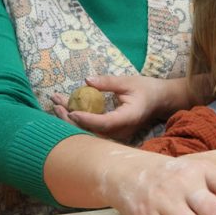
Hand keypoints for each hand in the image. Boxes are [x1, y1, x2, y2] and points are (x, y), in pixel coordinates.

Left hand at [51, 74, 170, 142]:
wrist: (159, 101)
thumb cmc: (146, 89)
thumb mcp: (128, 81)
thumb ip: (108, 82)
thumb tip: (86, 80)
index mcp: (128, 117)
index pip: (105, 123)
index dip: (87, 119)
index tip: (71, 110)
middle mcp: (121, 130)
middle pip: (93, 132)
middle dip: (71, 119)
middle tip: (57, 104)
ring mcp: (116, 134)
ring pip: (90, 132)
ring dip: (71, 120)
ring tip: (56, 103)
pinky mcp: (111, 133)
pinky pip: (92, 129)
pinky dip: (78, 119)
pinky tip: (65, 108)